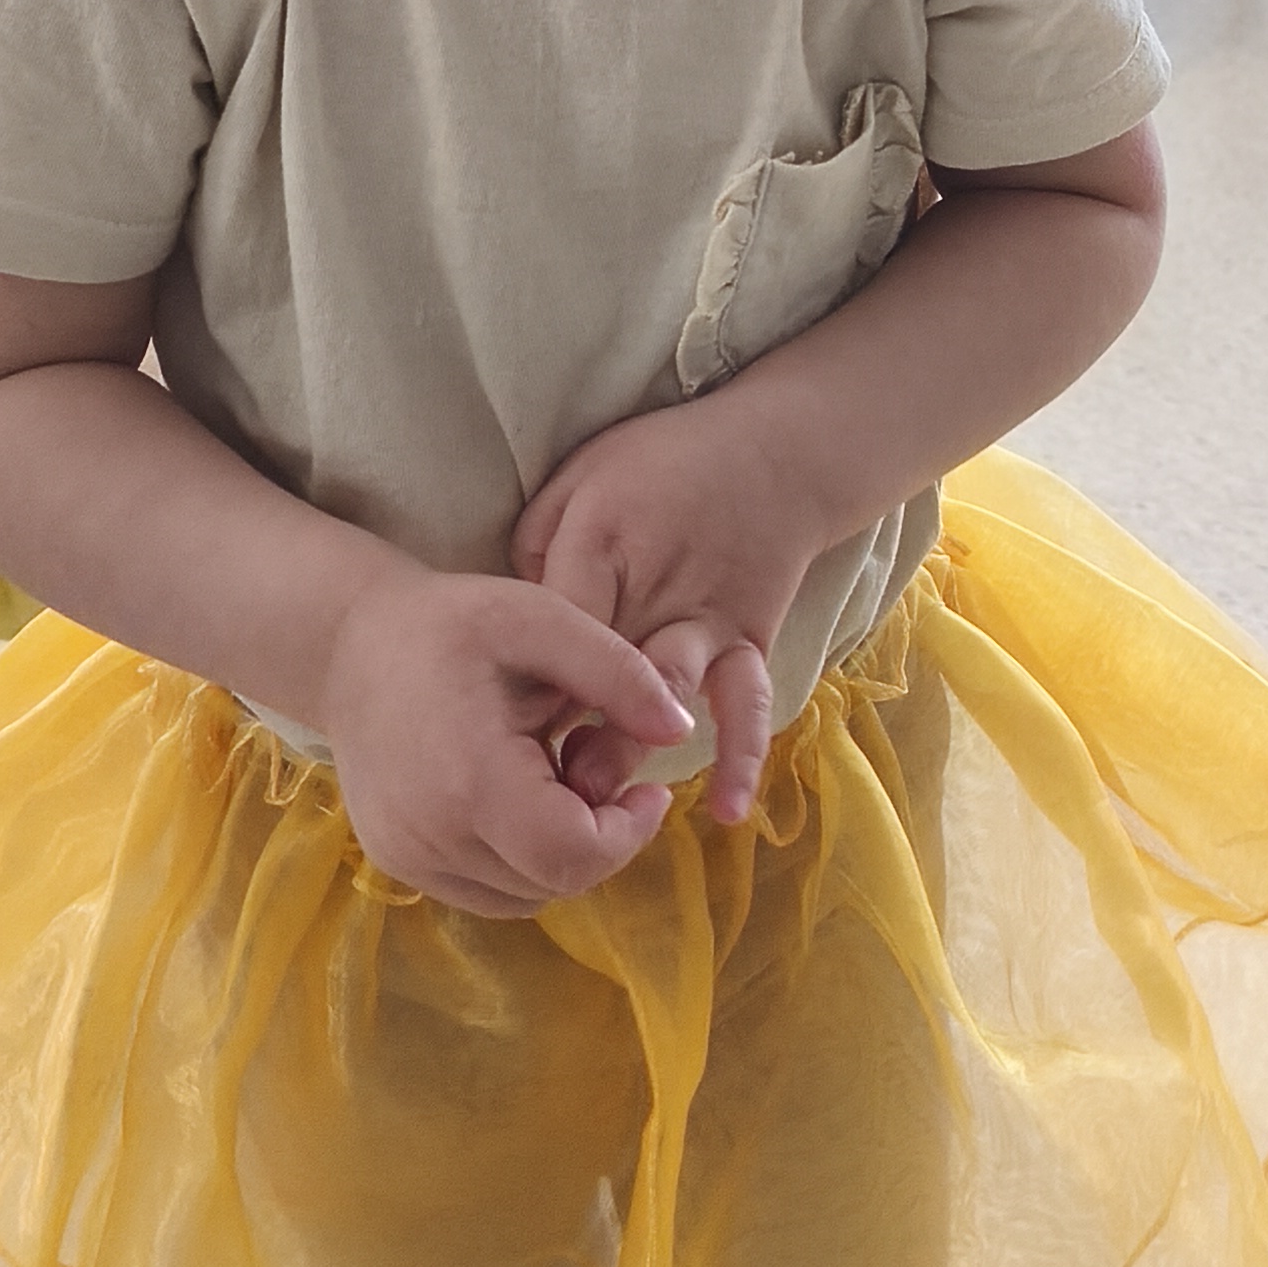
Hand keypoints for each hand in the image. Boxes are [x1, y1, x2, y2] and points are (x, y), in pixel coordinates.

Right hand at [312, 557, 696, 916]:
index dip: (629, 833)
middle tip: (595, 768)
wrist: (346, 644)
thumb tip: (680, 732)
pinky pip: (486, 891)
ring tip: (552, 777)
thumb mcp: (540, 618)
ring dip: (560, 853)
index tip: (648, 787)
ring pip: (524, 896)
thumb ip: (618, 673)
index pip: (574, 855)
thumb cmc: (448, 623)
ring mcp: (409, 859)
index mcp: (470, 779)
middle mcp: (432, 837)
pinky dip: (520, 861)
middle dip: (600, 838)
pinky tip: (515, 797)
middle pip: (555, 881)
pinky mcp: (399, 865)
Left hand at [512, 395, 834, 831]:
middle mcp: (654, 586)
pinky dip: (740, 757)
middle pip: (603, 669)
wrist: (777, 455)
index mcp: (599, 540)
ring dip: (632, 747)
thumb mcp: (578, 478)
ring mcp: (706, 619)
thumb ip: (538, 550)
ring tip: (602, 799)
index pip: (548, 621)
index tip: (491, 726)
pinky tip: (724, 811)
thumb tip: (519, 628)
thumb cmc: (659, 465)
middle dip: (569, 729)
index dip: (518, 678)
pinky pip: (747, 705)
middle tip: (534, 785)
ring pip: (666, 694)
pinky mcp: (748, 642)